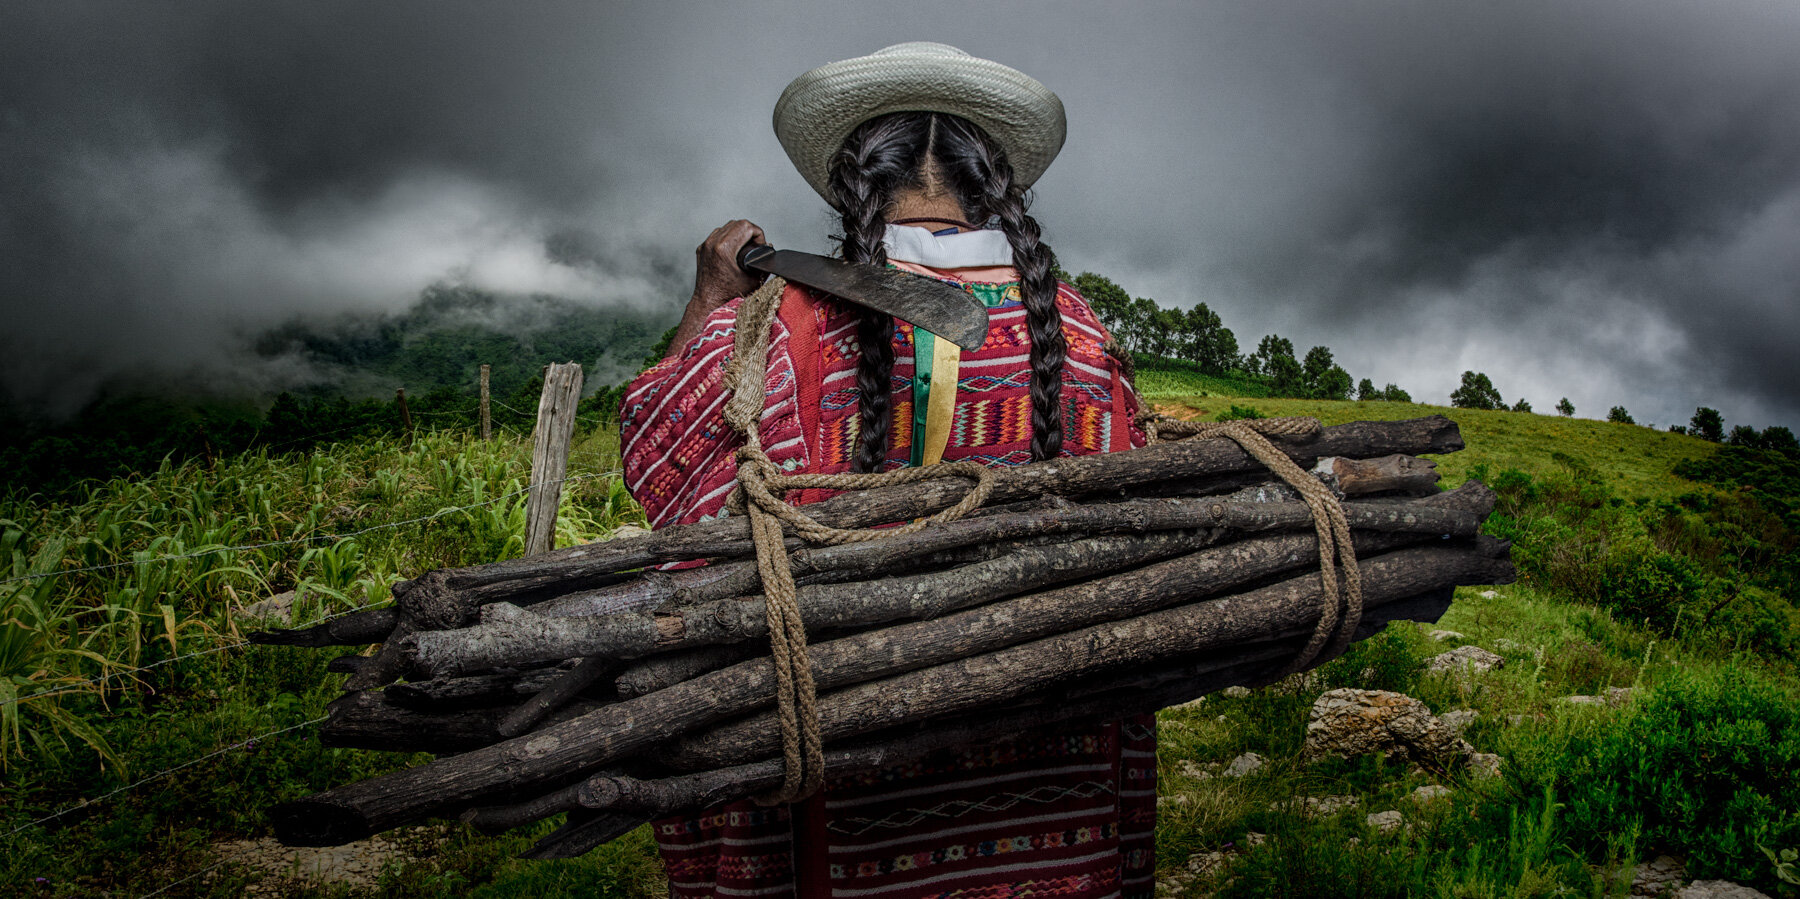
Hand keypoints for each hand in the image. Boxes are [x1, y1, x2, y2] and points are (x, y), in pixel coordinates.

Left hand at [665, 220, 768, 355]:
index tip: (760, 244)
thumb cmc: (729, 295)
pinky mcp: (701, 249)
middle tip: (755, 245)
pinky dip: (727, 238)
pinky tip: (733, 250)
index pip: (746, 226)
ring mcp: (705, 246)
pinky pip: (716, 235)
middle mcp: (712, 244)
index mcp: (724, 249)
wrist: (709, 303)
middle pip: (736, 223)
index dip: (758, 233)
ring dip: (738, 233)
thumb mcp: (754, 279)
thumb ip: (764, 263)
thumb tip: (768, 249)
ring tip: (745, 247)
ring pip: (726, 227)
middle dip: (749, 232)